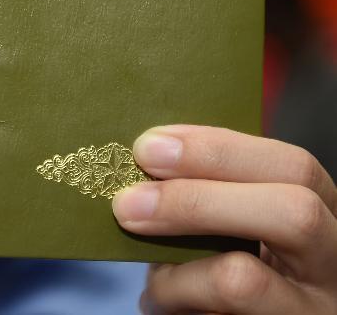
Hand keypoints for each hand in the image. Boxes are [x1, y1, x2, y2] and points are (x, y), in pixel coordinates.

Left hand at [112, 125, 336, 314]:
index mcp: (324, 211)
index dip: (219, 150)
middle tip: (127, 201)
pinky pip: (217, 313)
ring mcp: (314, 310)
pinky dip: (174, 299)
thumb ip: (208, 190)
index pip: (292, 166)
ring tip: (149, 275)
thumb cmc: (226, 264)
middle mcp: (334, 261)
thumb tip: (140, 162)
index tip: (150, 146)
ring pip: (243, 278)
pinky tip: (158, 300)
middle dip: (196, 199)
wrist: (232, 313)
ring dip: (174, 269)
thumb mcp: (230, 222)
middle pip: (291, 212)